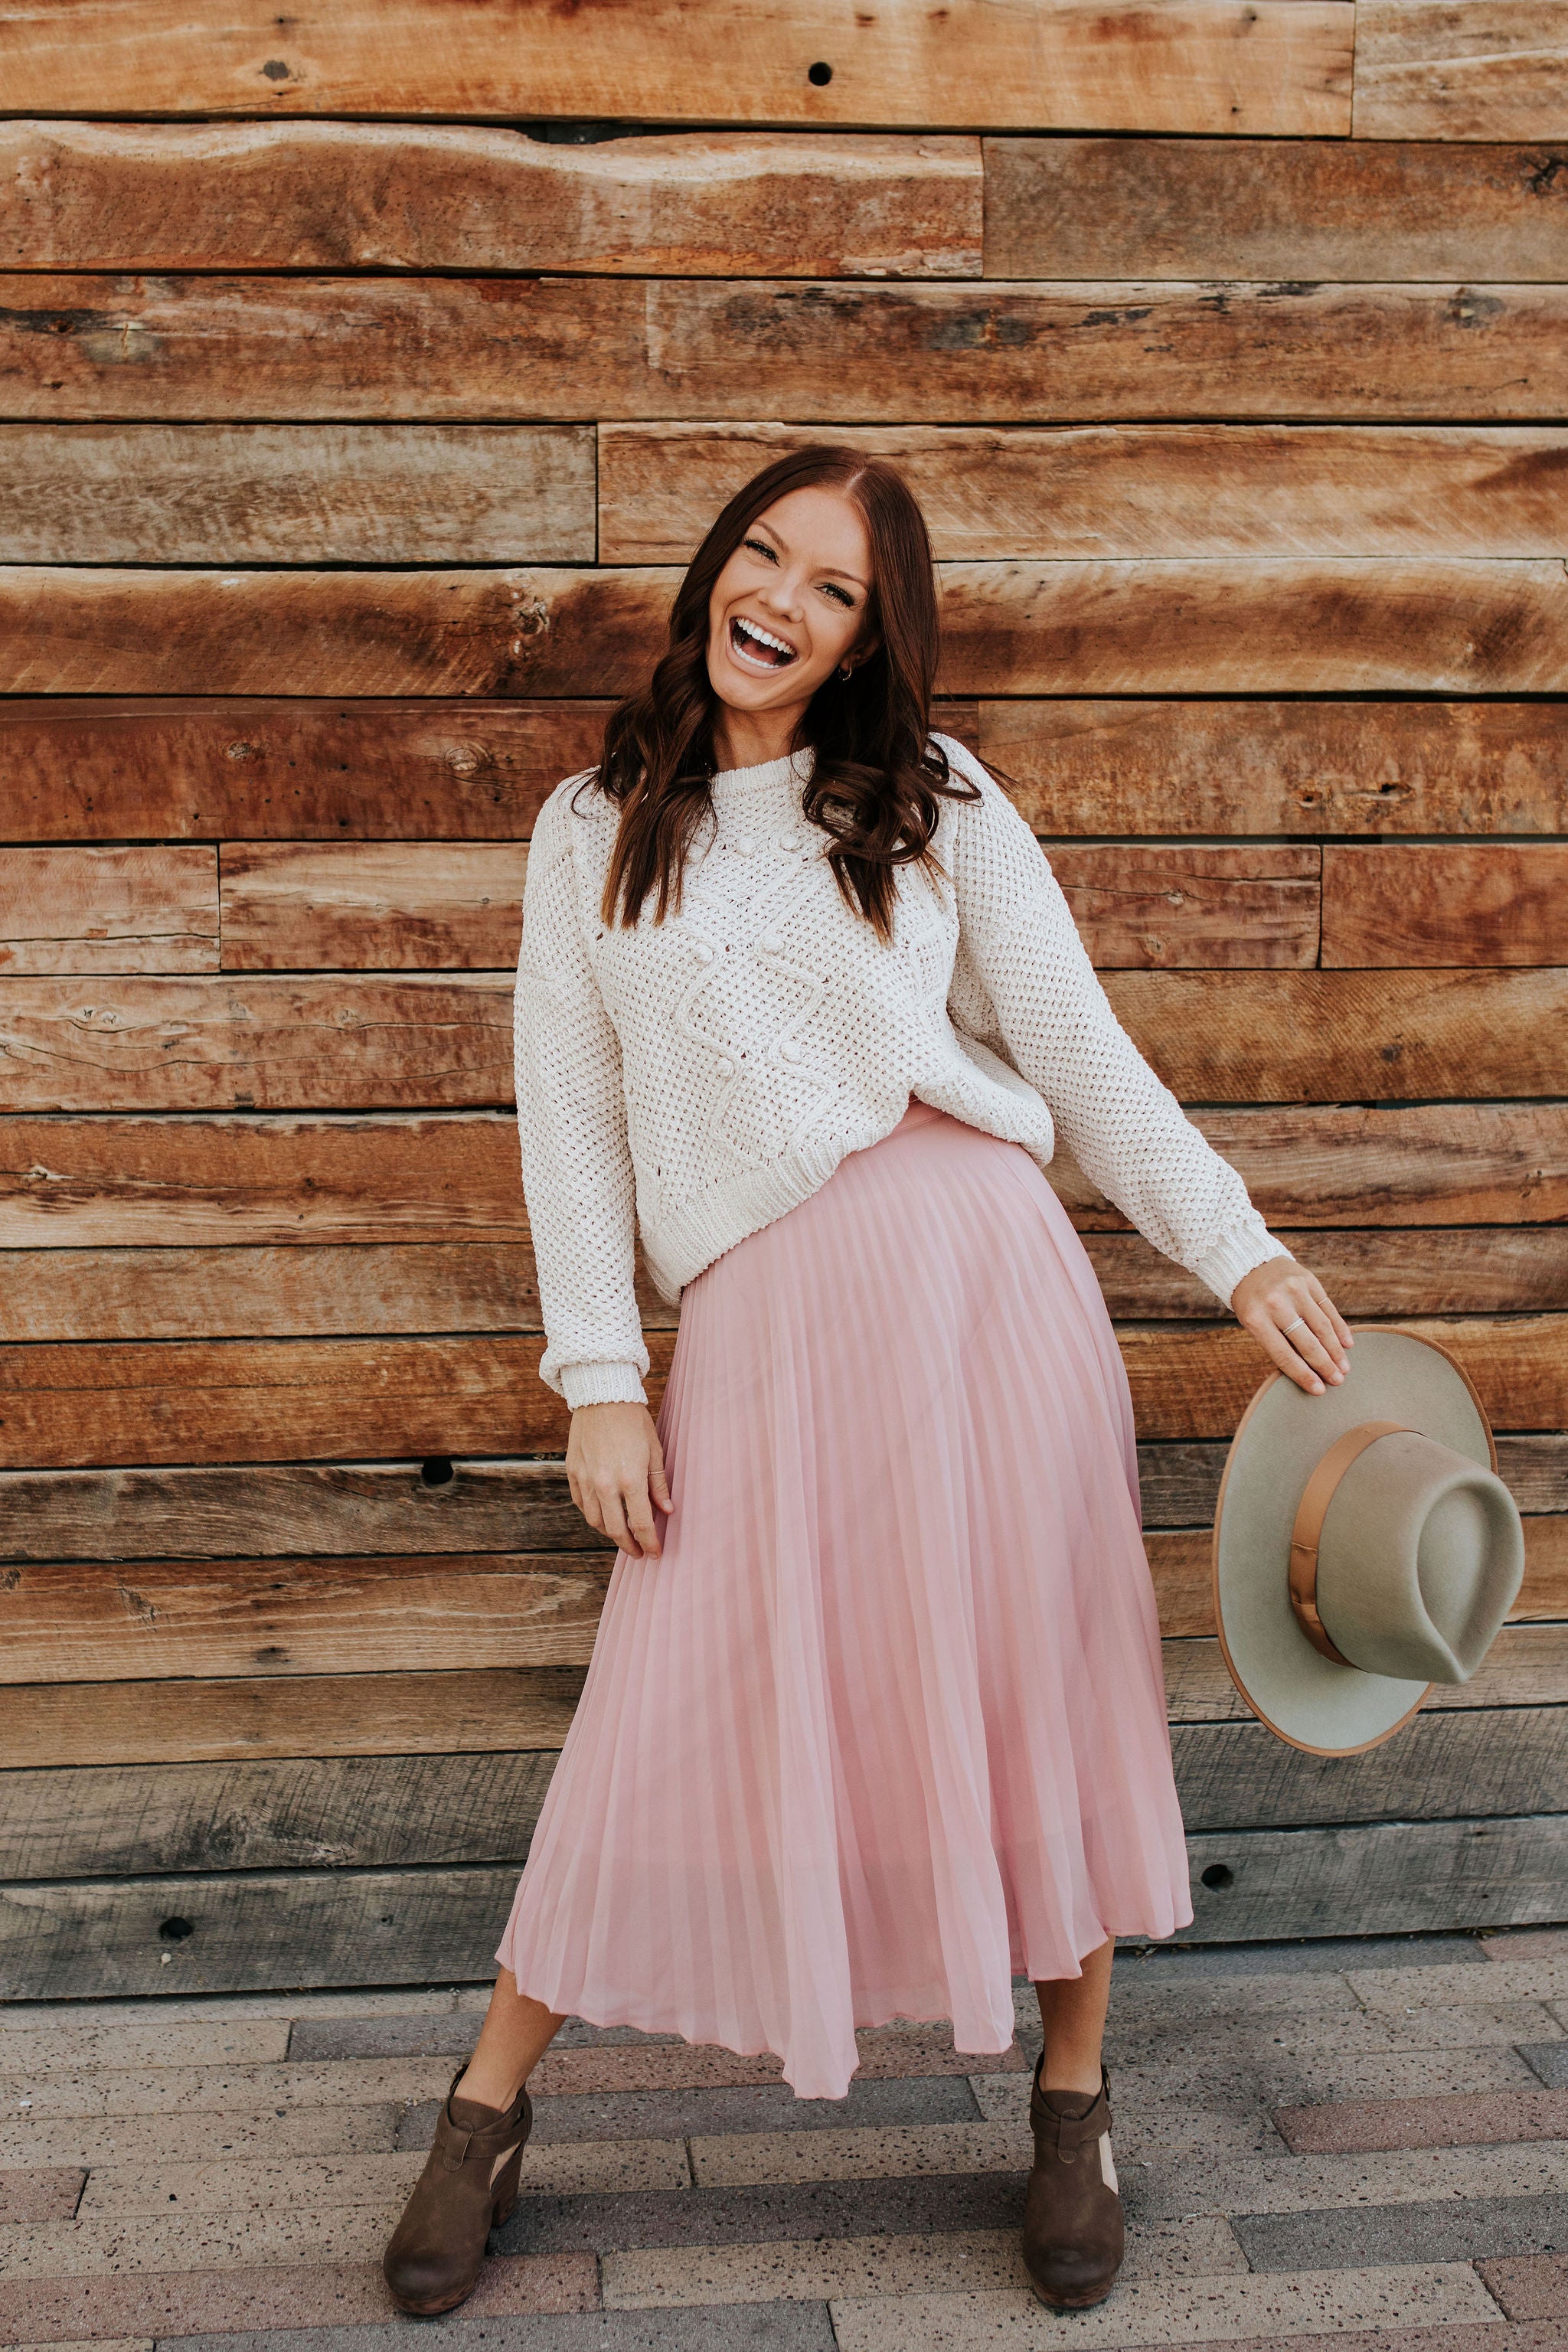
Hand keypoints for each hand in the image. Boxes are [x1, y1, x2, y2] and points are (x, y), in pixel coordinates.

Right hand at [566, 1401, 671, 1557]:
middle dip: (629, 1546)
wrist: (602, 1395)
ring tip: (622, 1535)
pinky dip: (593, 1515)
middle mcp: (605, 1484)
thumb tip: (667, 1511)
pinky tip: (604, 1515)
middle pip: (616, 1530)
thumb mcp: (654, 1450)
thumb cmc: (633, 1421)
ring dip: (610, 1533)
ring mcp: (585, 1479)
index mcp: (630, 1479)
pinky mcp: (572, 1472)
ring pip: (596, 1521)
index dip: (650, 1543)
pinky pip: (581, 1504)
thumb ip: (658, 1484)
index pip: (642, 1524)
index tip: (655, 1554)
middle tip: (639, 1552)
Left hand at [1230, 1255, 1352, 1396]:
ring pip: (1322, 1327)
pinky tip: (1347, 1344)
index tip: (1319, 1390)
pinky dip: (1339, 1328)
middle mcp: (1276, 1303)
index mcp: (1256, 1319)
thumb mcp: (1253, 1323)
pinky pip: (1328, 1308)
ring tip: (1344, 1368)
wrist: (1249, 1264)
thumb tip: (1307, 1372)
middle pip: (1307, 1342)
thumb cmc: (1252, 1302)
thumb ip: (1277, 1342)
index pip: (1283, 1354)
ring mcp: (1294, 1290)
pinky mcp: (1308, 1280)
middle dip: (1325, 1365)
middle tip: (1338, 1381)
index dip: (1303, 1374)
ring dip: (1336, 1351)